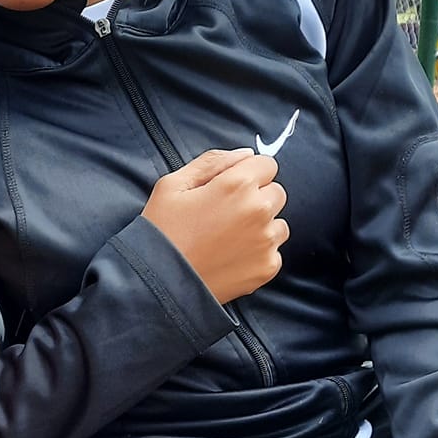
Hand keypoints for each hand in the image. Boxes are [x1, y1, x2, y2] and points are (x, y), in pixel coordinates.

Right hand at [142, 149, 287, 303]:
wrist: (159, 283)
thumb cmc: (161, 231)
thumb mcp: (173, 185)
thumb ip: (212, 162)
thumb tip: (246, 154)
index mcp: (237, 184)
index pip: (267, 164)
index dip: (248, 174)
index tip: (230, 190)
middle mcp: (258, 209)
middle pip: (276, 192)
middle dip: (257, 199)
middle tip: (226, 216)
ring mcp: (266, 240)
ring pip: (279, 223)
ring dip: (261, 227)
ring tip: (229, 240)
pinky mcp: (267, 267)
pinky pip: (274, 252)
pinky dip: (258, 254)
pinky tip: (231, 258)